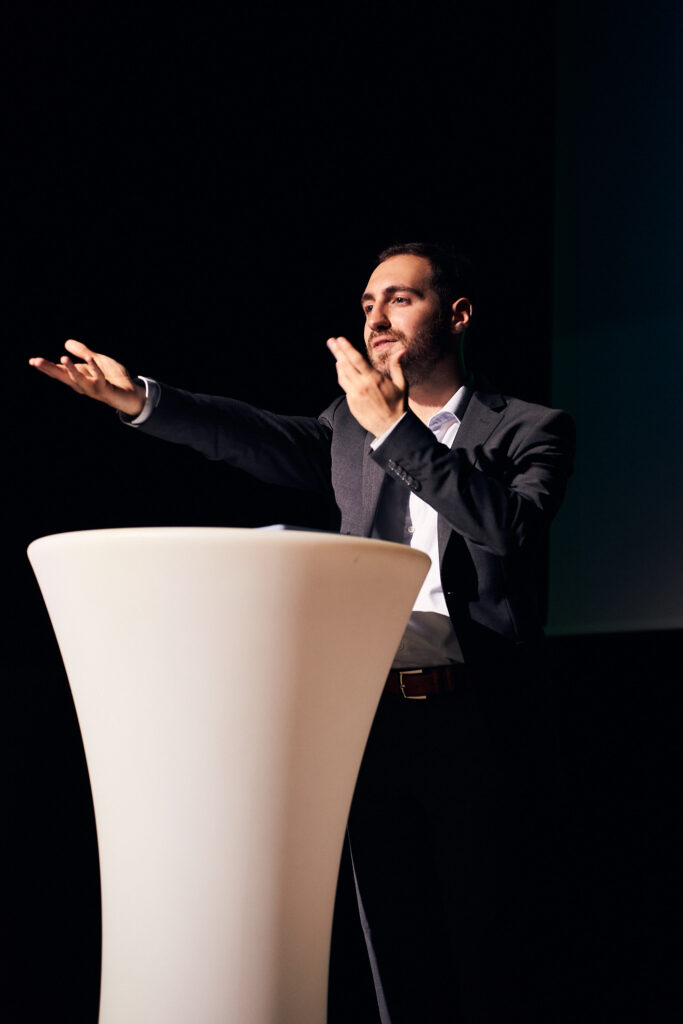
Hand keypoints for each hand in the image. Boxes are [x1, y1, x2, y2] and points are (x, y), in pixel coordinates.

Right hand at [29, 339, 145, 416]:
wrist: (131, 394)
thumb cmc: (113, 378)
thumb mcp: (96, 361)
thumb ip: (83, 352)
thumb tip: (66, 342)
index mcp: (79, 377)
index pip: (60, 371)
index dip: (47, 367)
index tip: (32, 361)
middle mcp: (83, 384)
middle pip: (64, 377)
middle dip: (50, 369)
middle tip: (35, 362)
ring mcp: (94, 388)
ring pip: (80, 380)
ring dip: (71, 370)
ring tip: (63, 358)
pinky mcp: (106, 389)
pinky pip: (99, 378)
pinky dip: (95, 369)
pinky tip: (90, 360)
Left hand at [327, 336, 406, 436]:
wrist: (391, 427)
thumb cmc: (398, 404)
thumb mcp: (401, 384)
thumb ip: (397, 365)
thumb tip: (401, 350)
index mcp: (374, 379)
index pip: (356, 359)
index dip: (346, 348)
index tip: (339, 339)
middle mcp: (362, 386)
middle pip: (345, 365)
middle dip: (337, 351)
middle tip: (330, 342)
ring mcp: (355, 395)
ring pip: (342, 375)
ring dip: (339, 363)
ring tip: (337, 355)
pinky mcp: (351, 403)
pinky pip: (344, 387)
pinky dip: (342, 376)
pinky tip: (343, 371)